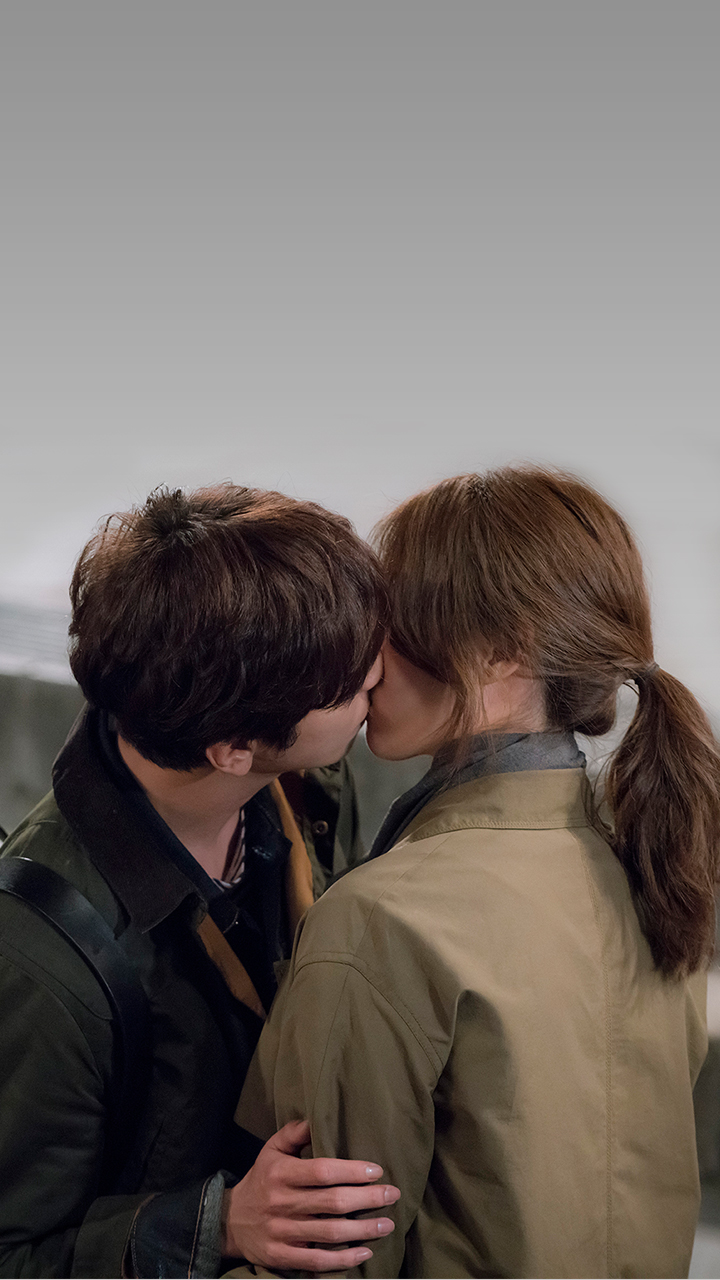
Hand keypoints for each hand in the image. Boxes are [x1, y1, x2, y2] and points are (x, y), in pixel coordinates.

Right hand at [222, 1119, 399, 1271]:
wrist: (229, 1221)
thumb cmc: (261, 1180)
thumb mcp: (271, 1150)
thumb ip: (294, 1133)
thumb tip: (318, 1118)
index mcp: (280, 1173)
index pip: (322, 1171)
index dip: (352, 1171)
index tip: (376, 1170)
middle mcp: (281, 1203)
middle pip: (332, 1202)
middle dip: (367, 1199)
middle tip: (392, 1195)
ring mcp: (281, 1233)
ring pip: (329, 1233)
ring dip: (363, 1229)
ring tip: (387, 1224)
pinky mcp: (281, 1257)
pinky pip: (317, 1261)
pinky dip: (343, 1259)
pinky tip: (364, 1251)